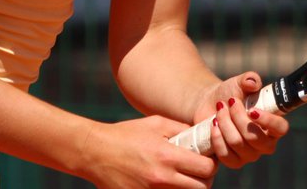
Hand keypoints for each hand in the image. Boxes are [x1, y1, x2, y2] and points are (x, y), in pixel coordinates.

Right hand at [77, 115, 218, 187]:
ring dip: (189, 188)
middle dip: (205, 180)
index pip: (206, 168)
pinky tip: (168, 183)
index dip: (212, 164)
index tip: (208, 159)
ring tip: (183, 177)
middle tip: (199, 172)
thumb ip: (181, 129)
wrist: (95, 152)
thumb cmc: (125, 134)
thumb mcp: (155, 124)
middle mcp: (162, 178)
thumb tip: (201, 134)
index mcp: (167, 155)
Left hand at [194, 73, 288, 168]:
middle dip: (238, 117)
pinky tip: (213, 124)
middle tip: (230, 101)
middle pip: (254, 138)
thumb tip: (252, 82)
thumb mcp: (240, 83)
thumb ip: (249, 79)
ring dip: (225, 122)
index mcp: (273, 125)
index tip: (252, 110)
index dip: (268, 121)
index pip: (280, 128)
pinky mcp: (233, 161)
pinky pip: (225, 154)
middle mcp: (264, 143)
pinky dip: (217, 136)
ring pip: (237, 143)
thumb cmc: (231, 94)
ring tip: (220, 109)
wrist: (211, 104)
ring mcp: (249, 155)